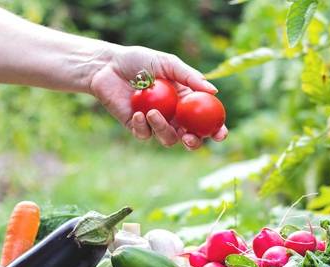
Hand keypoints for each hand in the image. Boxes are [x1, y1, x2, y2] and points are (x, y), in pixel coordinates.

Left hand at [88, 45, 227, 149]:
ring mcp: (155, 123)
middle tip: (189, 138)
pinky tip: (139, 113)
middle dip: (194, 143)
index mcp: (185, 102)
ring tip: (152, 113)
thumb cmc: (140, 61)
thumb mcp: (168, 63)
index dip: (216, 130)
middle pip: (190, 138)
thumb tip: (214, 91)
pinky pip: (145, 135)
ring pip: (168, 139)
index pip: (205, 120)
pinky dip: (143, 126)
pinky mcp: (136, 127)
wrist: (108, 66)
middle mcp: (174, 116)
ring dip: (163, 129)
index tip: (220, 134)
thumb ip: (190, 77)